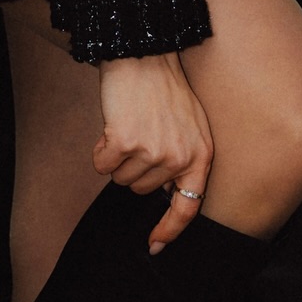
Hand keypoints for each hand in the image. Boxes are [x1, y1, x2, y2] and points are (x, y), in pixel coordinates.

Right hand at [93, 51, 212, 253]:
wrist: (145, 54)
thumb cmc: (165, 89)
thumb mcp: (192, 126)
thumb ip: (186, 161)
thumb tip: (168, 196)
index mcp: (200, 156)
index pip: (187, 207)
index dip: (169, 230)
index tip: (154, 247)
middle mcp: (179, 157)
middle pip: (142, 190)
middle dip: (135, 167)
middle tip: (141, 133)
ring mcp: (152, 151)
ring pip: (121, 178)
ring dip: (118, 156)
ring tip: (130, 124)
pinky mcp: (125, 142)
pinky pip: (101, 164)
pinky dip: (100, 148)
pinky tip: (113, 124)